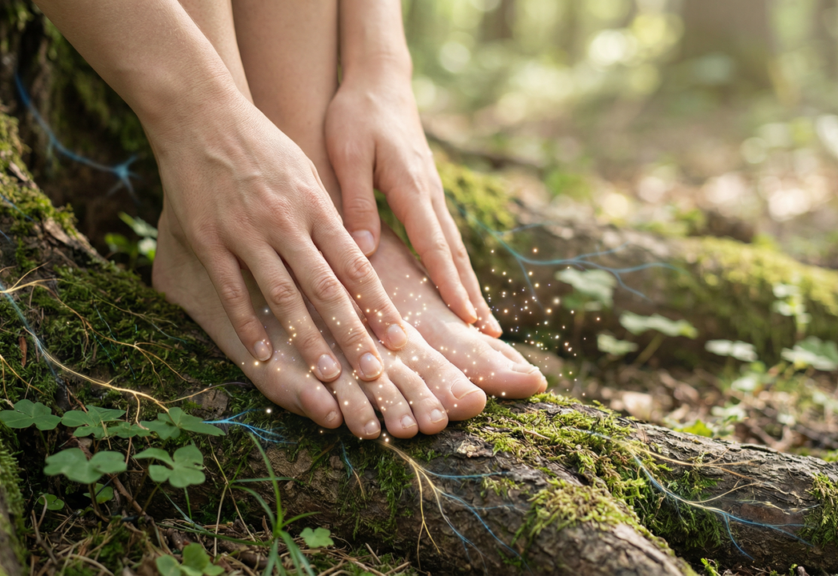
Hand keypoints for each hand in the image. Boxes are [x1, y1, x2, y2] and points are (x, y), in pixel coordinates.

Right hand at [147, 93, 407, 381]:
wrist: (202, 115)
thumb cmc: (261, 145)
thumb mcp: (306, 171)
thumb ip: (329, 215)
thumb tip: (359, 253)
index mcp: (315, 206)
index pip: (356, 265)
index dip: (378, 306)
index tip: (399, 340)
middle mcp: (286, 222)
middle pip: (327, 288)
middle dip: (353, 334)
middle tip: (374, 374)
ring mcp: (246, 232)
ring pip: (284, 296)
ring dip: (309, 340)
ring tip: (329, 376)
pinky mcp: (211, 239)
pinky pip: (233, 290)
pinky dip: (249, 324)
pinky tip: (262, 354)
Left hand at [324, 67, 501, 336]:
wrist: (378, 82)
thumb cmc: (357, 115)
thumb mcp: (347, 155)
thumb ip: (356, 202)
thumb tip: (363, 251)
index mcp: (412, 189)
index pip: (435, 246)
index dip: (449, 285)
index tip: (465, 319)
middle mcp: (430, 195)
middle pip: (455, 254)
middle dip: (472, 296)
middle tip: (490, 336)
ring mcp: (432, 194)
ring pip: (454, 247)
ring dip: (468, 286)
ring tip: (483, 323)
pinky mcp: (426, 192)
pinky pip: (444, 236)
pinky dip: (454, 266)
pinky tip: (456, 286)